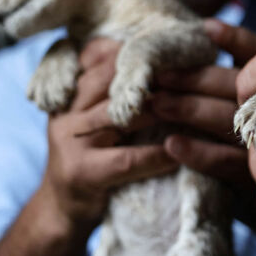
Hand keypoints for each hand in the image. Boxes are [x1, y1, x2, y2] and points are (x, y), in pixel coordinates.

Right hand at [37, 38, 177, 229]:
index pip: (97, 56)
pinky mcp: (82, 172)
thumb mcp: (97, 118)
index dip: (131, 50)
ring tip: (192, 107)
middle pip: (108, 79)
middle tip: (190, 71)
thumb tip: (166, 63)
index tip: (169, 47)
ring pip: (119, 115)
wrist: (63, 209)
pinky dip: (157, 155)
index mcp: (70, 92)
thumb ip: (115, 92)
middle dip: (150, 75)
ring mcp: (69, 140)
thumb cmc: (94, 156)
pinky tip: (180, 153)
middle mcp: (65, 110)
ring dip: (159, 109)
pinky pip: (127, 159)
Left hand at [151, 18, 255, 183]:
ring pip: (228, 119)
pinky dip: (199, 152)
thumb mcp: (240, 100)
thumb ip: (222, 77)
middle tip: (158, 77)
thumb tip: (193, 41)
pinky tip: (172, 144)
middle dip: (195, 79)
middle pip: (236, 85)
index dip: (233, 40)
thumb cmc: (244, 136)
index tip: (206, 29)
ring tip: (155, 104)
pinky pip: (227, 161)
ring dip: (190, 109)